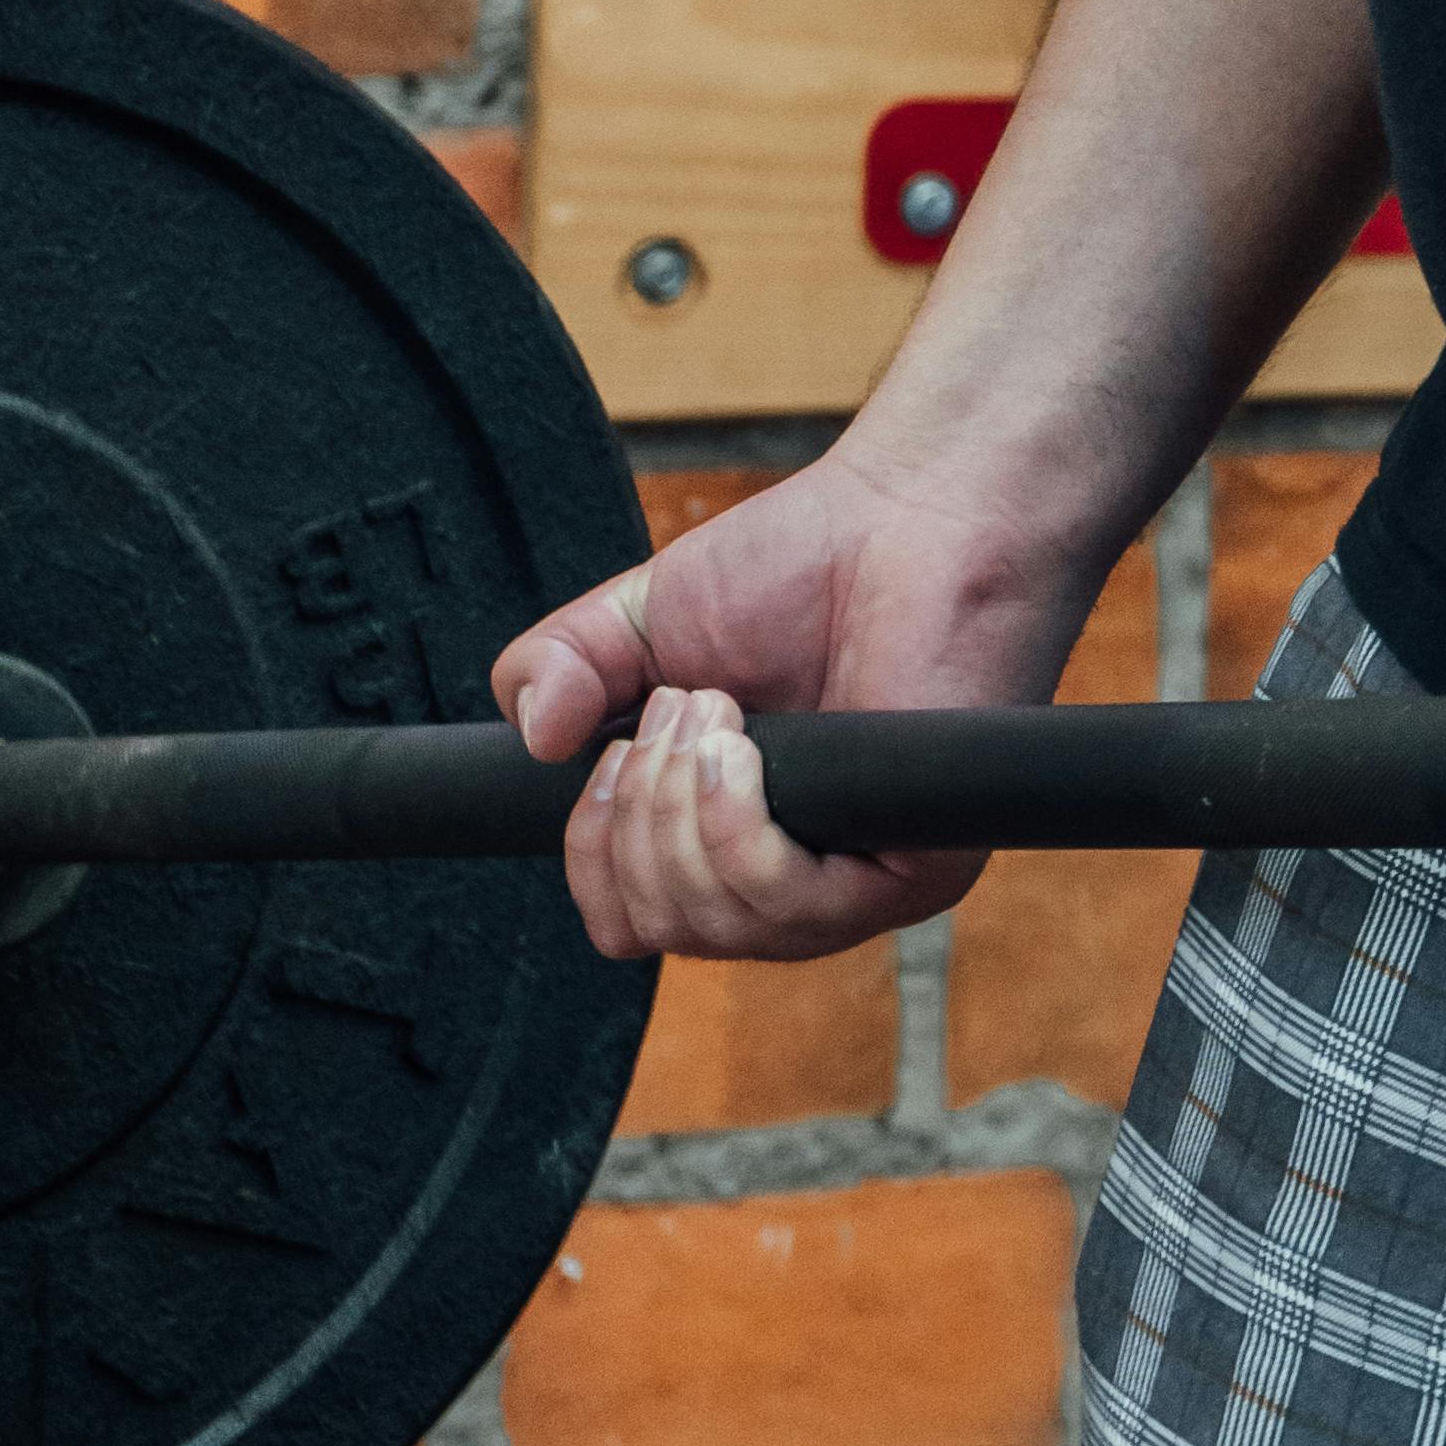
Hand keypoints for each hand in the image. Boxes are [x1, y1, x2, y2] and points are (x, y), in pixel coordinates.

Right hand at [492, 452, 1075, 972]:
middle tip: (676, 706)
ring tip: (711, 708)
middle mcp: (790, 877)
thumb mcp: (642, 617)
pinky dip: (734, 826)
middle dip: (632, 813)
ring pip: (710, 923)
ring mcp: (853, 882)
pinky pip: (787, 906)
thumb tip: (530, 737)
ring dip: (678, 808)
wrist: (909, 517)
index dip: (591, 855)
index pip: (627, 923)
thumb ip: (560, 667)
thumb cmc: (802, 563)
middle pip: (656, 927)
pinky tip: (741, 751)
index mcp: (729, 840)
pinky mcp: (915, 871)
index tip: (600, 755)